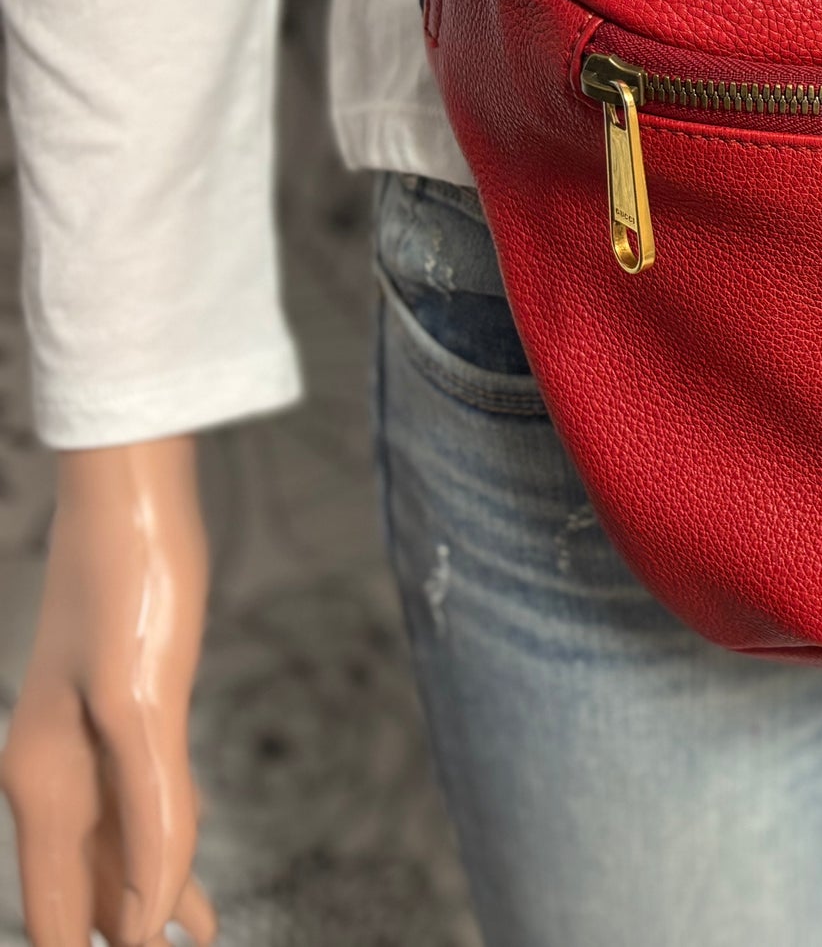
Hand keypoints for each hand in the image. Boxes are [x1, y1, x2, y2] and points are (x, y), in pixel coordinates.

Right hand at [1, 438, 215, 945]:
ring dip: (144, 899)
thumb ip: (149, 807)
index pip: (57, 907)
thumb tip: (148, 914)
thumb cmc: (133, 586)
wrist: (132, 500)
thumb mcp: (144, 700)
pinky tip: (183, 865)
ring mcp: (86, 741)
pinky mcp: (124, 709)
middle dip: (118, 931)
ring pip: (110, 848)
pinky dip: (159, 847)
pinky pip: (135, 802)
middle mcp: (55, 772)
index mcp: (44, 781)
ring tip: (197, 934)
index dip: (96, 946)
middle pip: (80, 887)